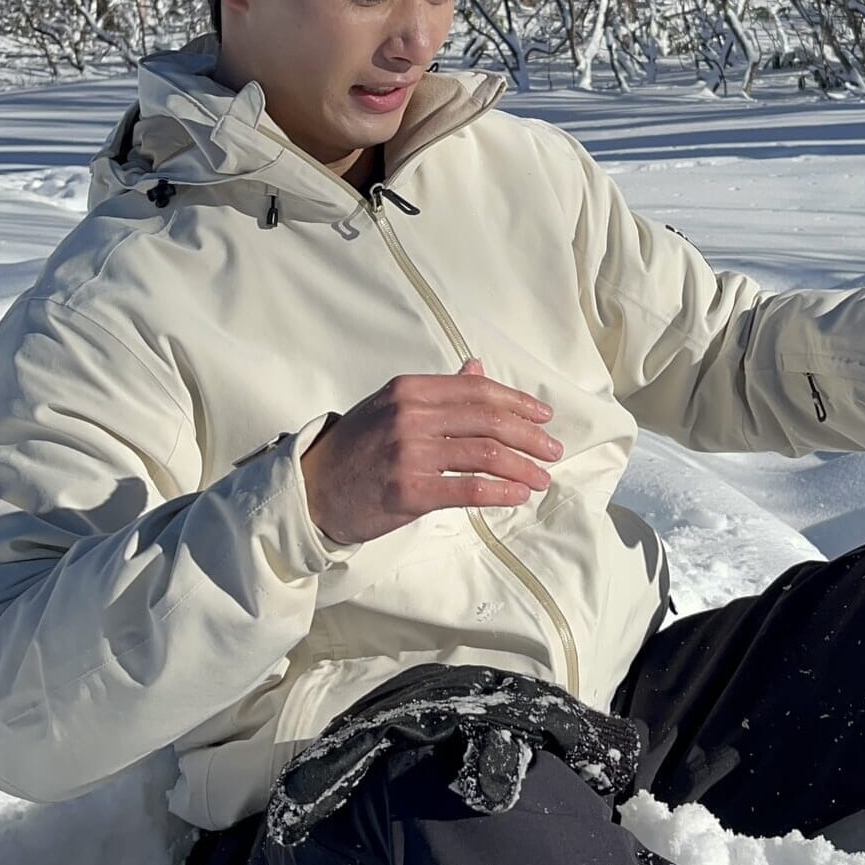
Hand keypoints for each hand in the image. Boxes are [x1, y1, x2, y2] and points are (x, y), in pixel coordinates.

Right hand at [300, 358, 561, 543]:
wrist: (312, 490)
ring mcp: (409, 452)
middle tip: (553, 451)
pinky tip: (517, 496)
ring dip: (522, 467)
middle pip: (489, 419)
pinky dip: (500, 492)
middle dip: (530, 436)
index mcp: (410, 389)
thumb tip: (477, 367)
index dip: (518, 402)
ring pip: (485, 453)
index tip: (544, 417)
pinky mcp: (408, 489)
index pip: (478, 389)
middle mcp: (410, 414)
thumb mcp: (392, 406)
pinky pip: (468, 488)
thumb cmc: (356, 448)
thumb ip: (438, 390)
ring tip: (541, 479)